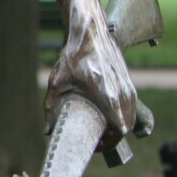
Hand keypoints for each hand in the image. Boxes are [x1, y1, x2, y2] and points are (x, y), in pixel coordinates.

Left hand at [45, 9, 136, 149]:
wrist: (89, 32)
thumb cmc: (73, 56)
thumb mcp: (57, 82)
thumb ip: (52, 108)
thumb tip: (47, 130)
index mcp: (109, 97)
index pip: (119, 131)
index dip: (108, 142)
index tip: (95, 144)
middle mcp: (123, 95)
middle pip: (125, 127)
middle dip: (112, 137)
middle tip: (95, 138)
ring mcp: (129, 89)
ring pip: (129, 117)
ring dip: (117, 125)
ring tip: (99, 126)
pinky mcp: (129, 83)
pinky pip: (129, 106)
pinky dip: (121, 114)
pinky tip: (105, 112)